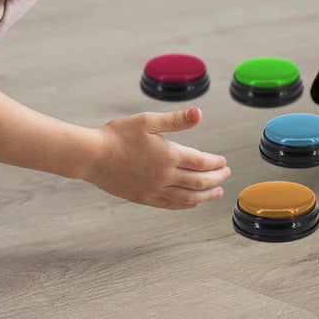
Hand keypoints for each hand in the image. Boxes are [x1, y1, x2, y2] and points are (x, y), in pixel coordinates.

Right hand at [88, 108, 229, 209]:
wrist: (92, 156)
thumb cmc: (118, 134)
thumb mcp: (148, 120)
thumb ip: (176, 120)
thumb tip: (200, 114)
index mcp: (168, 155)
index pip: (200, 162)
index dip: (215, 163)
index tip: (223, 161)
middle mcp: (164, 176)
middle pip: (198, 181)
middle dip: (215, 179)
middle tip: (226, 175)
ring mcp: (154, 189)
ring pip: (187, 197)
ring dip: (205, 195)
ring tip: (217, 193)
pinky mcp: (143, 197)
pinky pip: (170, 204)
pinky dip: (184, 205)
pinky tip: (191, 203)